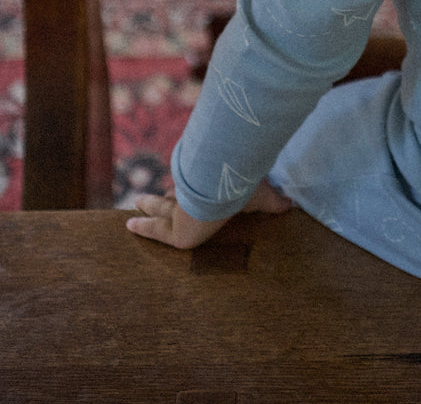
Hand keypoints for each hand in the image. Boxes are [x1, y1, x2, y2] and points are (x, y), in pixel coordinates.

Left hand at [125, 178, 291, 249]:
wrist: (225, 192)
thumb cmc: (243, 190)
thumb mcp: (262, 196)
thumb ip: (274, 202)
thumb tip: (291, 204)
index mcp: (212, 192)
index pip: (197, 191)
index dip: (187, 190)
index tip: (177, 189)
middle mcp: (194, 196)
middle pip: (176, 196)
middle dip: (163, 196)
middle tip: (148, 195)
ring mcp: (182, 210)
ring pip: (162, 207)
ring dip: (149, 205)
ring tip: (136, 204)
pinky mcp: (176, 231)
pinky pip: (156, 230)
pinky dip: (143, 228)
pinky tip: (130, 226)